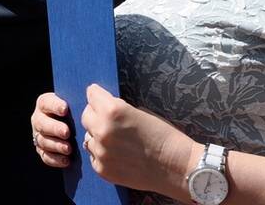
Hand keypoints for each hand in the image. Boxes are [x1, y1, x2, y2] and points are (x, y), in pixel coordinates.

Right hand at [31, 92, 73, 167]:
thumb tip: (92, 92)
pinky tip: (66, 160)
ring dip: (56, 145)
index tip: (65, 109)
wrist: (75, 130)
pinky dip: (55, 159)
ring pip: (43, 141)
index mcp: (45, 104)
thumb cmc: (77, 113)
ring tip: (69, 149)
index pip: (46, 102)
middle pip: (41, 123)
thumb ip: (79, 100)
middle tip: (67, 132)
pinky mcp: (42, 151)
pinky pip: (46, 156)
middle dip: (54, 128)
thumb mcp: (76, 105)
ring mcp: (39, 135)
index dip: (54, 105)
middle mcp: (39, 119)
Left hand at [80, 83, 199, 194]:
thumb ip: (118, 110)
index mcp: (113, 111)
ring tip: (117, 140)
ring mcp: (101, 152)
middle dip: (96, 114)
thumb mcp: (140, 112)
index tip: (100, 97)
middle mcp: (102, 130)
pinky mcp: (102, 170)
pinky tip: (118, 154)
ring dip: (98, 136)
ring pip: (88, 136)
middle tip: (109, 119)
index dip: (98, 95)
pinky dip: (102, 153)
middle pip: (86, 115)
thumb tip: (103, 110)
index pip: (91, 93)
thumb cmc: (164, 135)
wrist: (178, 167)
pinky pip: (94, 156)